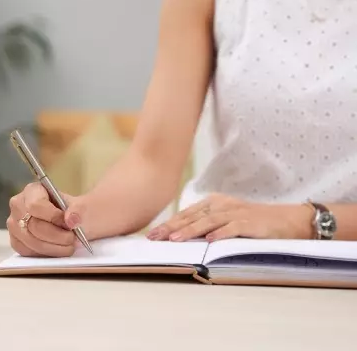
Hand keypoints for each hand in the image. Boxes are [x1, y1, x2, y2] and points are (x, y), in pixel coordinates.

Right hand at [6, 183, 85, 256]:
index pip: (35, 205)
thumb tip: (71, 220)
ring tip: (69, 246)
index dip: (53, 217)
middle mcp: (18, 206)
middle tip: (72, 239)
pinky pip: (28, 252)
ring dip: (53, 247)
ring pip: (31, 241)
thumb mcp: (83, 207)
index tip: (69, 224)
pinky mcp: (16, 241)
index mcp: (32, 190)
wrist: (73, 224)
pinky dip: (46, 254)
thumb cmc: (76, 213)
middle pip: (33, 225)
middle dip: (56, 236)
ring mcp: (14, 224)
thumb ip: (79, 210)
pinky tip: (58, 249)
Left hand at [147, 193, 313, 241]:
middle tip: (154, 237)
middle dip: (171, 227)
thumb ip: (207, 223)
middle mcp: (223, 205)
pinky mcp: (252, 223)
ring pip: (208, 222)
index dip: (169, 223)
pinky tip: (209, 240)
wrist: (291, 220)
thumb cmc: (255, 223)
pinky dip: (221, 234)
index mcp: (214, 203)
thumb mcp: (227, 219)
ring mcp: (237, 213)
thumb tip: (180, 235)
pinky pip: (233, 228)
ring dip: (190, 231)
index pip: (187, 213)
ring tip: (174, 239)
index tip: (152, 233)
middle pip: (193, 217)